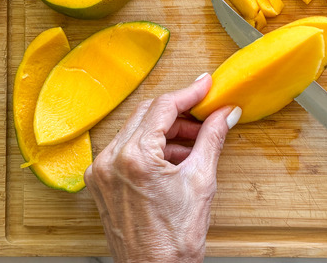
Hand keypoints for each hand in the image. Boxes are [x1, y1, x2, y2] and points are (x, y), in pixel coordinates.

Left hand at [84, 73, 241, 262]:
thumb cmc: (175, 240)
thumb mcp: (201, 182)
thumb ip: (212, 139)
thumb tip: (224, 114)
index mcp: (135, 157)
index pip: (163, 107)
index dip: (189, 93)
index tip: (206, 86)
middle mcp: (111, 160)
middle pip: (147, 114)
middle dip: (179, 112)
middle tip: (206, 113)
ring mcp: (102, 172)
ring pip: (136, 131)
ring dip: (165, 130)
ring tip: (195, 141)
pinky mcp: (101, 183)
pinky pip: (126, 150)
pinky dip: (150, 147)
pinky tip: (174, 157)